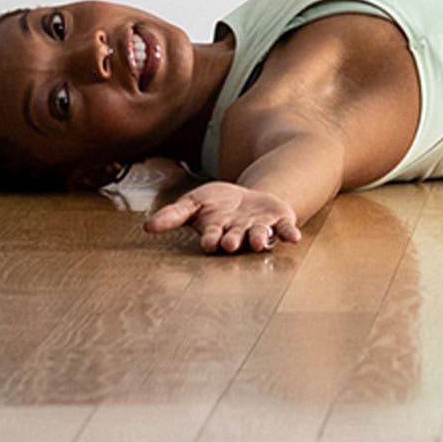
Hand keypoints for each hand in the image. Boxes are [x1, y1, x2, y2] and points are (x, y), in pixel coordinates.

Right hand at [143, 180, 300, 253]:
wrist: (248, 197)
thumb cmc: (217, 205)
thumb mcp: (194, 203)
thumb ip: (174, 214)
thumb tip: (148, 226)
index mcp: (216, 231)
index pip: (212, 237)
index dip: (210, 239)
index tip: (208, 242)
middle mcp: (238, 233)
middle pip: (235, 239)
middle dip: (232, 241)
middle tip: (229, 244)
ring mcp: (259, 228)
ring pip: (259, 236)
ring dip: (258, 239)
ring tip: (257, 242)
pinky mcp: (278, 222)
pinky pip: (284, 230)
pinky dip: (289, 234)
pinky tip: (294, 237)